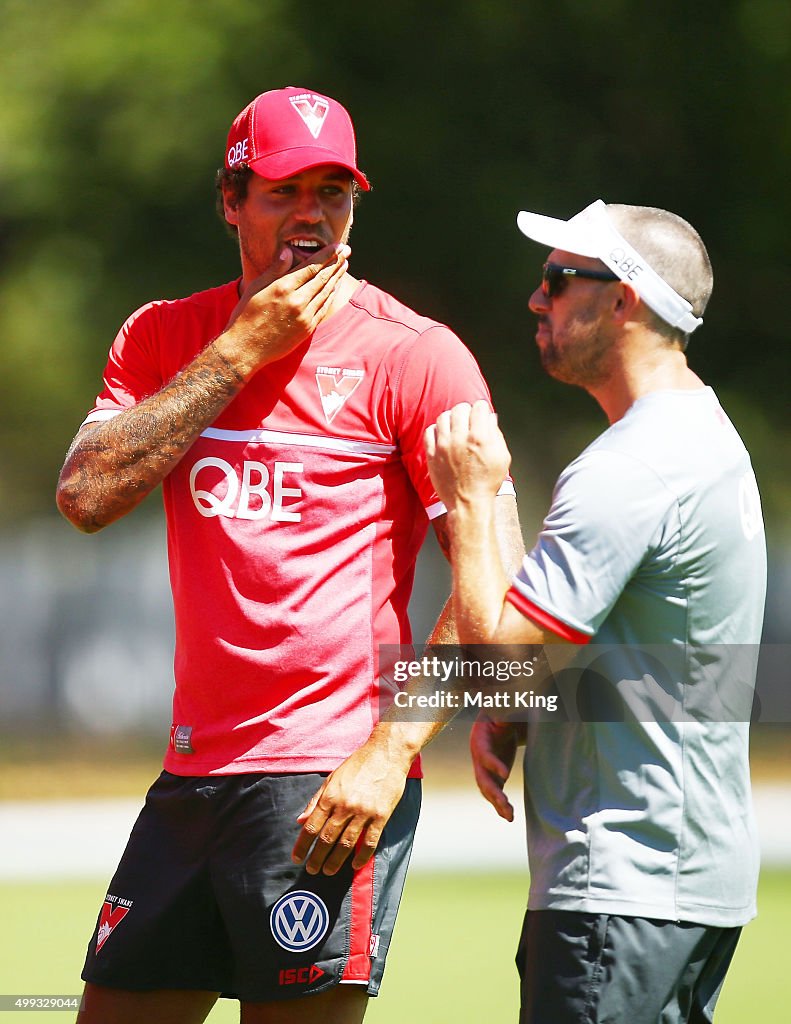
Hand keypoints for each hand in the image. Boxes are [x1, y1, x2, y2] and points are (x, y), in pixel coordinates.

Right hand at [218, 242, 350, 377]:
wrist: (246, 347)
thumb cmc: (246, 315)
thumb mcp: (256, 287)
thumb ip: (275, 269)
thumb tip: (288, 251)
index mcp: (284, 287)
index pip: (312, 267)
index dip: (327, 255)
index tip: (338, 246)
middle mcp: (297, 301)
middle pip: (323, 278)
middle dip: (336, 262)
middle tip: (347, 251)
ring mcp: (304, 316)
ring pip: (326, 292)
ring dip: (336, 277)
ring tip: (344, 265)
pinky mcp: (307, 329)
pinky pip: (323, 308)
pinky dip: (331, 295)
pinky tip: (335, 287)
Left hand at [291, 739, 409, 875]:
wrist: (386, 753)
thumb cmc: (358, 764)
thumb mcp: (332, 778)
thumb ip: (316, 800)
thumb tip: (300, 820)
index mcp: (331, 796)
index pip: (311, 827)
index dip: (303, 845)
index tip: (297, 858)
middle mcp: (345, 806)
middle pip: (327, 838)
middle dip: (317, 857)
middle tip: (312, 870)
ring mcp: (364, 812)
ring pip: (347, 843)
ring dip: (336, 861)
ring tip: (329, 871)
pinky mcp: (381, 815)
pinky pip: (370, 841)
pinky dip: (362, 856)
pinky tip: (355, 864)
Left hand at [424, 400, 510, 510]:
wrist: (468, 503)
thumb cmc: (488, 482)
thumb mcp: (502, 457)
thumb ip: (496, 434)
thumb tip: (490, 417)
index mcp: (479, 437)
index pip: (478, 407)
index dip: (482, 409)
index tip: (481, 414)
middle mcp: (460, 438)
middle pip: (460, 408)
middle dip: (466, 410)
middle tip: (469, 419)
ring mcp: (443, 446)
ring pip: (443, 417)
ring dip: (451, 418)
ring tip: (456, 426)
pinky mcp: (432, 454)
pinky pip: (430, 431)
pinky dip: (437, 430)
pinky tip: (444, 436)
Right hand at [469, 714, 524, 821]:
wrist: (500, 722)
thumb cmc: (502, 714)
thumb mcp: (502, 713)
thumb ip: (503, 716)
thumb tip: (505, 716)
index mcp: (479, 739)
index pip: (485, 754)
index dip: (493, 764)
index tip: (506, 774)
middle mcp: (478, 757)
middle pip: (482, 777)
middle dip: (492, 791)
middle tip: (504, 802)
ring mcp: (485, 769)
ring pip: (488, 790)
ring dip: (497, 803)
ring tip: (510, 816)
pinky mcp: (493, 777)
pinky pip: (495, 794)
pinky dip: (501, 806)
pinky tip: (509, 816)